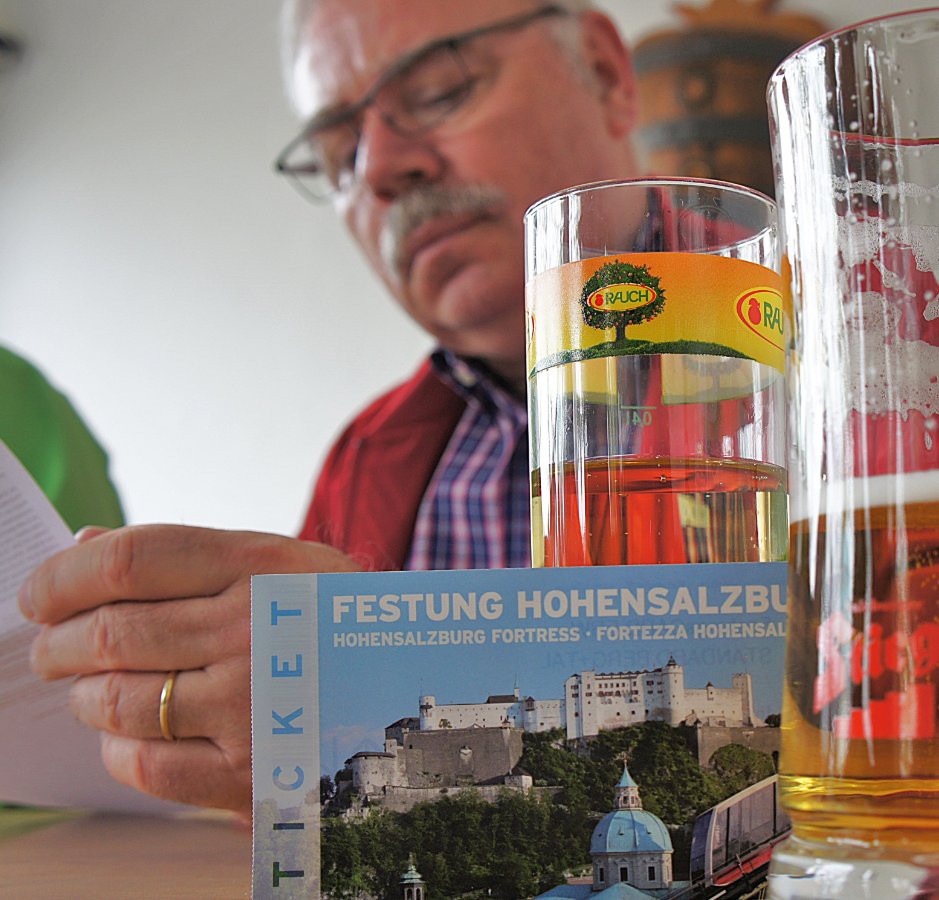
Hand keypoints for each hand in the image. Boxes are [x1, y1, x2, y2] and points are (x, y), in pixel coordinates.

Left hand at [18, 524, 356, 814]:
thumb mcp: (281, 561)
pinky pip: (145, 763)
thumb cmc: (333, 616)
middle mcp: (257, 628)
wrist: (413, 680)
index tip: (37, 594)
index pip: (132, 561)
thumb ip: (185, 553)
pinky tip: (129, 732)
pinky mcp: (252, 770)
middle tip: (49, 649)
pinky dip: (116, 747)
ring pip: (117, 700)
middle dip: (55, 644)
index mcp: (263, 565)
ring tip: (90, 689)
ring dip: (84, 696)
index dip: (63, 578)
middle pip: (109, 633)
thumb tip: (85, 547)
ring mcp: (255, 702)